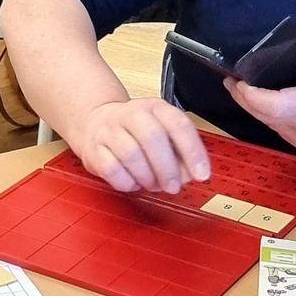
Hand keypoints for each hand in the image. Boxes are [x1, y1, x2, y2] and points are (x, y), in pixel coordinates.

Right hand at [73, 98, 212, 195]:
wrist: (95, 122)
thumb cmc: (136, 133)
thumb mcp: (163, 135)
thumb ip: (180, 154)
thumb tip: (188, 175)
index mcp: (156, 108)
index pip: (178, 125)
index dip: (193, 152)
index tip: (202, 174)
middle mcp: (132, 114)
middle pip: (152, 137)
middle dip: (167, 168)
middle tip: (173, 187)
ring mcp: (110, 129)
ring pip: (131, 154)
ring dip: (146, 176)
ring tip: (151, 184)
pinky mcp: (94, 148)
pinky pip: (111, 168)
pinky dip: (126, 182)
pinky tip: (132, 183)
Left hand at [226, 4, 295, 155]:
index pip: (270, 104)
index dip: (249, 93)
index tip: (238, 77)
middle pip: (262, 115)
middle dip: (243, 98)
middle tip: (232, 79)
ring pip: (268, 124)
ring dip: (254, 108)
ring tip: (243, 88)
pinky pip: (279, 130)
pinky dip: (269, 117)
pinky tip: (264, 103)